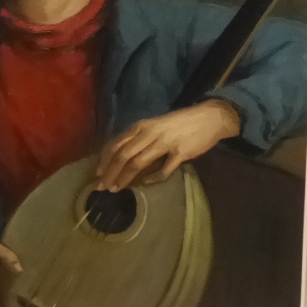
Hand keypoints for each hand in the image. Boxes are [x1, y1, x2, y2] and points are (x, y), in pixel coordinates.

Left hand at [95, 100, 240, 191]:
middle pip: (122, 155)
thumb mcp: (154, 126)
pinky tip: (145, 183)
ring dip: (125, 177)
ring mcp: (165, 143)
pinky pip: (163, 169)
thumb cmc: (178, 123)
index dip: (105, 160)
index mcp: (141, 126)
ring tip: (117, 189)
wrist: (209, 117)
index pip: (116, 144)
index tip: (98, 174)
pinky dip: (152, 178)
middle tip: (103, 187)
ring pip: (137, 162)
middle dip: (110, 173)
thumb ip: (138, 139)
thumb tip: (120, 157)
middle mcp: (149, 133)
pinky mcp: (180, 153)